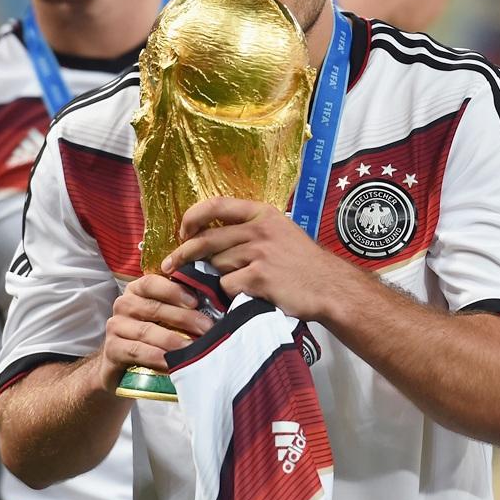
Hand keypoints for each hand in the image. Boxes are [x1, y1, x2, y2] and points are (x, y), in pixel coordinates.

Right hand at [96, 273, 214, 392]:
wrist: (123, 365)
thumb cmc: (153, 336)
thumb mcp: (166, 318)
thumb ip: (182, 307)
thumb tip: (216, 306)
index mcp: (137, 290)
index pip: (152, 282)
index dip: (174, 290)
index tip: (195, 301)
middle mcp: (124, 304)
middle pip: (154, 307)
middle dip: (184, 318)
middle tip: (206, 328)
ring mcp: (116, 326)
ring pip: (146, 330)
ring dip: (172, 339)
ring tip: (192, 348)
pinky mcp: (111, 349)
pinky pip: (135, 350)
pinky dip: (155, 356)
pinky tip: (171, 362)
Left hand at [162, 196, 342, 319]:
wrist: (330, 287)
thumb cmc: (304, 263)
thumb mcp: (281, 232)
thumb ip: (250, 229)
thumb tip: (210, 236)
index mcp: (262, 213)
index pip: (215, 205)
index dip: (192, 217)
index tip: (183, 231)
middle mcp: (259, 229)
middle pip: (206, 239)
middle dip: (183, 253)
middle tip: (170, 264)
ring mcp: (259, 253)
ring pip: (216, 265)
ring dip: (219, 277)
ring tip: (239, 283)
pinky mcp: (259, 277)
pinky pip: (227, 285)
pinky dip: (231, 294)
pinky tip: (247, 295)